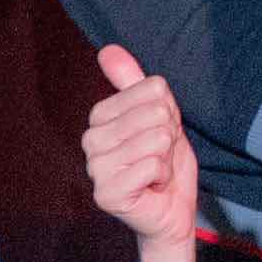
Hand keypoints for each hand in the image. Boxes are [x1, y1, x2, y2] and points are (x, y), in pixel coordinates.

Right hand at [81, 45, 202, 261]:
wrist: (171, 212)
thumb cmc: (164, 164)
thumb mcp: (159, 117)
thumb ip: (135, 83)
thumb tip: (107, 49)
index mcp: (100, 117)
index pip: (153, 91)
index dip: (169, 115)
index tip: (160, 137)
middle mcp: (90, 140)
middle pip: (156, 114)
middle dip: (169, 139)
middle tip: (160, 158)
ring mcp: (95, 168)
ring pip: (155, 140)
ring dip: (167, 159)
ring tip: (156, 173)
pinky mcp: (106, 194)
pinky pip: (153, 165)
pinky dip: (163, 177)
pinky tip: (152, 188)